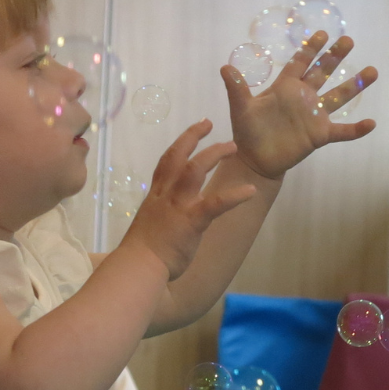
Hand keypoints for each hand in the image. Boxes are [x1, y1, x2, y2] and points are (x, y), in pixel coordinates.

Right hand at [120, 119, 256, 278]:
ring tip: (233, 147)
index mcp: (156, 196)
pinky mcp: (191, 222)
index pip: (166, 162)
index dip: (181, 143)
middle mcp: (166, 195)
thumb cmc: (141, 252)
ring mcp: (178, 206)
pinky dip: (234, 196)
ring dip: (214, 154)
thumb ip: (160, 215)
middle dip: (193, 137)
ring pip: (194, 170)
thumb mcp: (149, 225)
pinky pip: (216, 204)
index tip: (195, 129)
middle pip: (178, 156)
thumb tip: (166, 216)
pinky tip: (251, 191)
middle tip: (210, 123)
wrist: (137, 267)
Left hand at [225, 32, 378, 179]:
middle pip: (323, 72)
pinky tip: (371, 123)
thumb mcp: (241, 109)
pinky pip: (342, 131)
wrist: (256, 159)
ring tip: (373, 71)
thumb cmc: (247, 132)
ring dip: (355, 85)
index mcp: (285, 87)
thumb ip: (237, 89)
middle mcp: (303, 98)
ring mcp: (314, 116)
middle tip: (349, 40)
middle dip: (335, 56)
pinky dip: (356, 129)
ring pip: (338, 97)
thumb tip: (224, 67)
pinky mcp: (320, 135)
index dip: (311, 48)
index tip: (322, 33)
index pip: (300, 62)